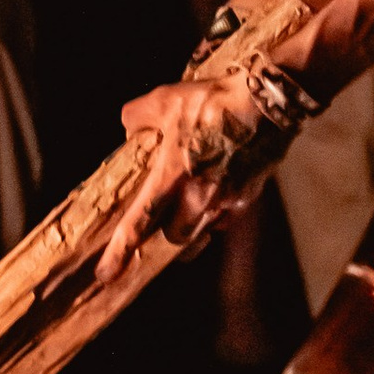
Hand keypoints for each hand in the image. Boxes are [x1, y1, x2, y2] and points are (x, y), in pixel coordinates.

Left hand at [94, 70, 268, 279]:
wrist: (268, 100)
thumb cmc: (215, 99)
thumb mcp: (165, 99)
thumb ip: (137, 116)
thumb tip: (130, 129)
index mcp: (173, 174)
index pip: (140, 222)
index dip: (121, 251)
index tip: (105, 274)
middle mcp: (201, 195)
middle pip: (175, 237)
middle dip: (165, 231)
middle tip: (161, 213)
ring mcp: (228, 199)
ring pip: (202, 232)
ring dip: (191, 225)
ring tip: (187, 206)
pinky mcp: (249, 196)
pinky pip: (226, 217)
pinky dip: (216, 212)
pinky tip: (215, 190)